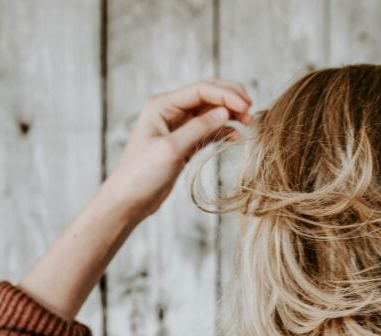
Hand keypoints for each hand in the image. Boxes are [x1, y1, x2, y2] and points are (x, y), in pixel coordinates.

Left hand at [103, 78, 252, 219]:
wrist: (129, 200)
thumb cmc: (142, 174)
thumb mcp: (172, 149)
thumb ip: (198, 128)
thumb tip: (225, 112)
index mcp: (162, 105)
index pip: (200, 90)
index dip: (226, 94)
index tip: (246, 106)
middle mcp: (170, 111)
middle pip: (207, 95)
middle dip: (230, 99)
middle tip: (251, 109)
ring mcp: (178, 126)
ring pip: (210, 112)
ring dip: (230, 114)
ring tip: (249, 123)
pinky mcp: (184, 143)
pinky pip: (208, 130)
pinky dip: (223, 131)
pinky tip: (236, 137)